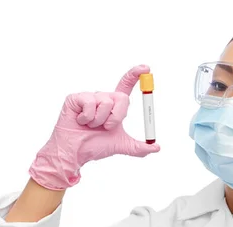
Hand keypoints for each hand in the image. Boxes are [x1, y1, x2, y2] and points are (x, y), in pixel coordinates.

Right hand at [29, 65, 159, 189]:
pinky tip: (80, 121)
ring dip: (100, 120)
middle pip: (122, 97)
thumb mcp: (121, 145)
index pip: (126, 86)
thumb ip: (139, 147)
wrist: (76, 153)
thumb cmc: (95, 146)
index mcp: (114, 105)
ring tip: (90, 126)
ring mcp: (89, 97)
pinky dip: (88, 117)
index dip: (135, 75)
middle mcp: (103, 98)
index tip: (146, 68)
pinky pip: (90, 103)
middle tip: (107, 127)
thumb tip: (157, 147)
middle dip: (117, 116)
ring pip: (105, 102)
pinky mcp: (76, 98)